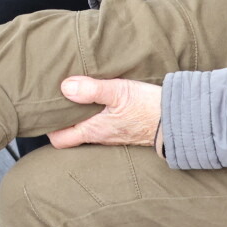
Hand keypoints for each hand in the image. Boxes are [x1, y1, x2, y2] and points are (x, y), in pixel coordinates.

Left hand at [47, 76, 161, 148]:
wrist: (181, 120)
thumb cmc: (149, 108)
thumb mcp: (119, 92)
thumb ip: (91, 90)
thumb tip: (65, 87)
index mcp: (94, 130)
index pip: (61, 139)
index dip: (49, 128)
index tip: (45, 112)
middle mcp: (102, 137)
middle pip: (72, 133)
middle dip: (62, 120)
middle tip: (56, 102)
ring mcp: (114, 135)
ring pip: (88, 129)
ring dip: (80, 116)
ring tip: (74, 98)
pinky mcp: (127, 129)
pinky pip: (104, 125)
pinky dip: (96, 115)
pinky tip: (98, 101)